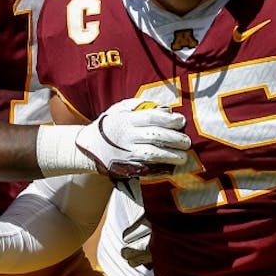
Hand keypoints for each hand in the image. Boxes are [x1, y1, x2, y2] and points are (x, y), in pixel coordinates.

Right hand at [76, 98, 190, 178]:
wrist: (88, 147)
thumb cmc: (110, 125)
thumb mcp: (120, 109)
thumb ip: (141, 105)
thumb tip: (165, 108)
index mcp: (127, 120)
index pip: (152, 118)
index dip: (169, 119)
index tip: (181, 121)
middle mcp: (127, 136)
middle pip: (156, 136)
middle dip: (175, 139)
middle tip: (187, 141)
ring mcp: (126, 153)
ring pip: (152, 154)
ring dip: (171, 156)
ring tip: (183, 157)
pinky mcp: (126, 166)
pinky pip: (146, 168)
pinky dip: (160, 169)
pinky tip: (171, 168)